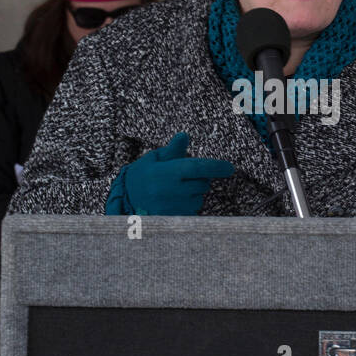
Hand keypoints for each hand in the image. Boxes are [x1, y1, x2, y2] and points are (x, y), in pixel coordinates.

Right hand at [106, 132, 233, 216]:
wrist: (125, 201)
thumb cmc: (142, 175)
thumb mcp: (154, 158)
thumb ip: (172, 150)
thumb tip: (184, 136)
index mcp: (167, 173)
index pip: (198, 168)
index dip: (216, 167)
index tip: (230, 168)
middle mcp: (170, 191)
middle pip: (202, 184)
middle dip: (200, 179)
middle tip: (182, 177)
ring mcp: (172, 207)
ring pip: (198, 198)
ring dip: (194, 193)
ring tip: (173, 190)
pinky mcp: (173, 220)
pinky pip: (192, 211)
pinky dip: (188, 205)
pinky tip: (173, 201)